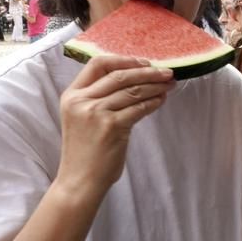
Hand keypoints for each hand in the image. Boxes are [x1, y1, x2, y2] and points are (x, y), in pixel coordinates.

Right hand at [56, 56, 174, 194]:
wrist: (80, 180)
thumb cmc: (86, 150)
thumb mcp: (83, 118)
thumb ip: (99, 98)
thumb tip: (135, 79)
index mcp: (72, 95)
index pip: (97, 64)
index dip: (124, 60)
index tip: (144, 63)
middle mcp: (81, 101)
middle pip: (120, 75)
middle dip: (147, 72)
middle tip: (167, 72)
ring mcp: (96, 113)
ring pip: (133, 90)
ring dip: (155, 86)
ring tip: (169, 85)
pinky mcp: (112, 126)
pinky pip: (139, 108)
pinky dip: (154, 102)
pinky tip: (161, 100)